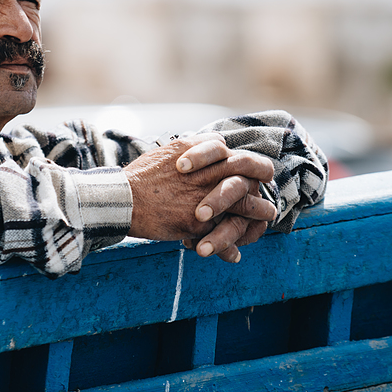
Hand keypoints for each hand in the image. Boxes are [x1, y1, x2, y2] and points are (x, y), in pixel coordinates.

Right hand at [125, 134, 275, 255]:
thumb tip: (220, 141)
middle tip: (269, 183)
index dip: (253, 162)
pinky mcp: (197, 221)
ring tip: (267, 215)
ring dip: (259, 210)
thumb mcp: (170, 150)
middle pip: (247, 171)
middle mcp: (206, 171)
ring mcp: (204, 196)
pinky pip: (223, 232)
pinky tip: (235, 251)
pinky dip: (230, 244)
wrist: (122, 200)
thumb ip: (197, 146)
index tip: (261, 169)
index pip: (236, 153)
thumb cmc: (143, 176)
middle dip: (263, 178)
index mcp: (199, 152)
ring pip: (244, 202)